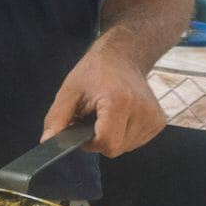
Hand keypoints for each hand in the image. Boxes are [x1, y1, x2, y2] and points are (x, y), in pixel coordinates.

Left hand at [42, 44, 166, 156]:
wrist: (122, 56)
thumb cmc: (93, 73)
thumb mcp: (68, 92)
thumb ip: (57, 120)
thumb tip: (47, 143)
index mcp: (120, 102)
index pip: (106, 143)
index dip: (89, 142)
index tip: (82, 128)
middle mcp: (142, 111)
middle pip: (115, 149)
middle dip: (98, 140)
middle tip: (93, 117)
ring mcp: (154, 118)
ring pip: (125, 148)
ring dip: (112, 137)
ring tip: (107, 114)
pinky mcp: (159, 122)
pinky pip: (135, 143)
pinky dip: (123, 135)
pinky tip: (120, 117)